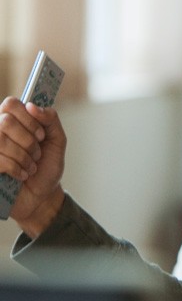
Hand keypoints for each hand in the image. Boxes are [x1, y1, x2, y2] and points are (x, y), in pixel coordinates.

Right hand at [0, 97, 66, 235]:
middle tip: (37, 154)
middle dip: (28, 140)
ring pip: (0, 139)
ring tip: (31, 166)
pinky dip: (15, 168)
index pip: (10, 103)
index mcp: (13, 121)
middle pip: (6, 121)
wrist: (43, 196)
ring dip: (23, 155)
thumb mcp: (57, 141)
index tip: (41, 135)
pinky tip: (22, 175)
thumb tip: (33, 106)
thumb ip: (50, 120)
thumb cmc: (47, 167)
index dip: (28, 118)